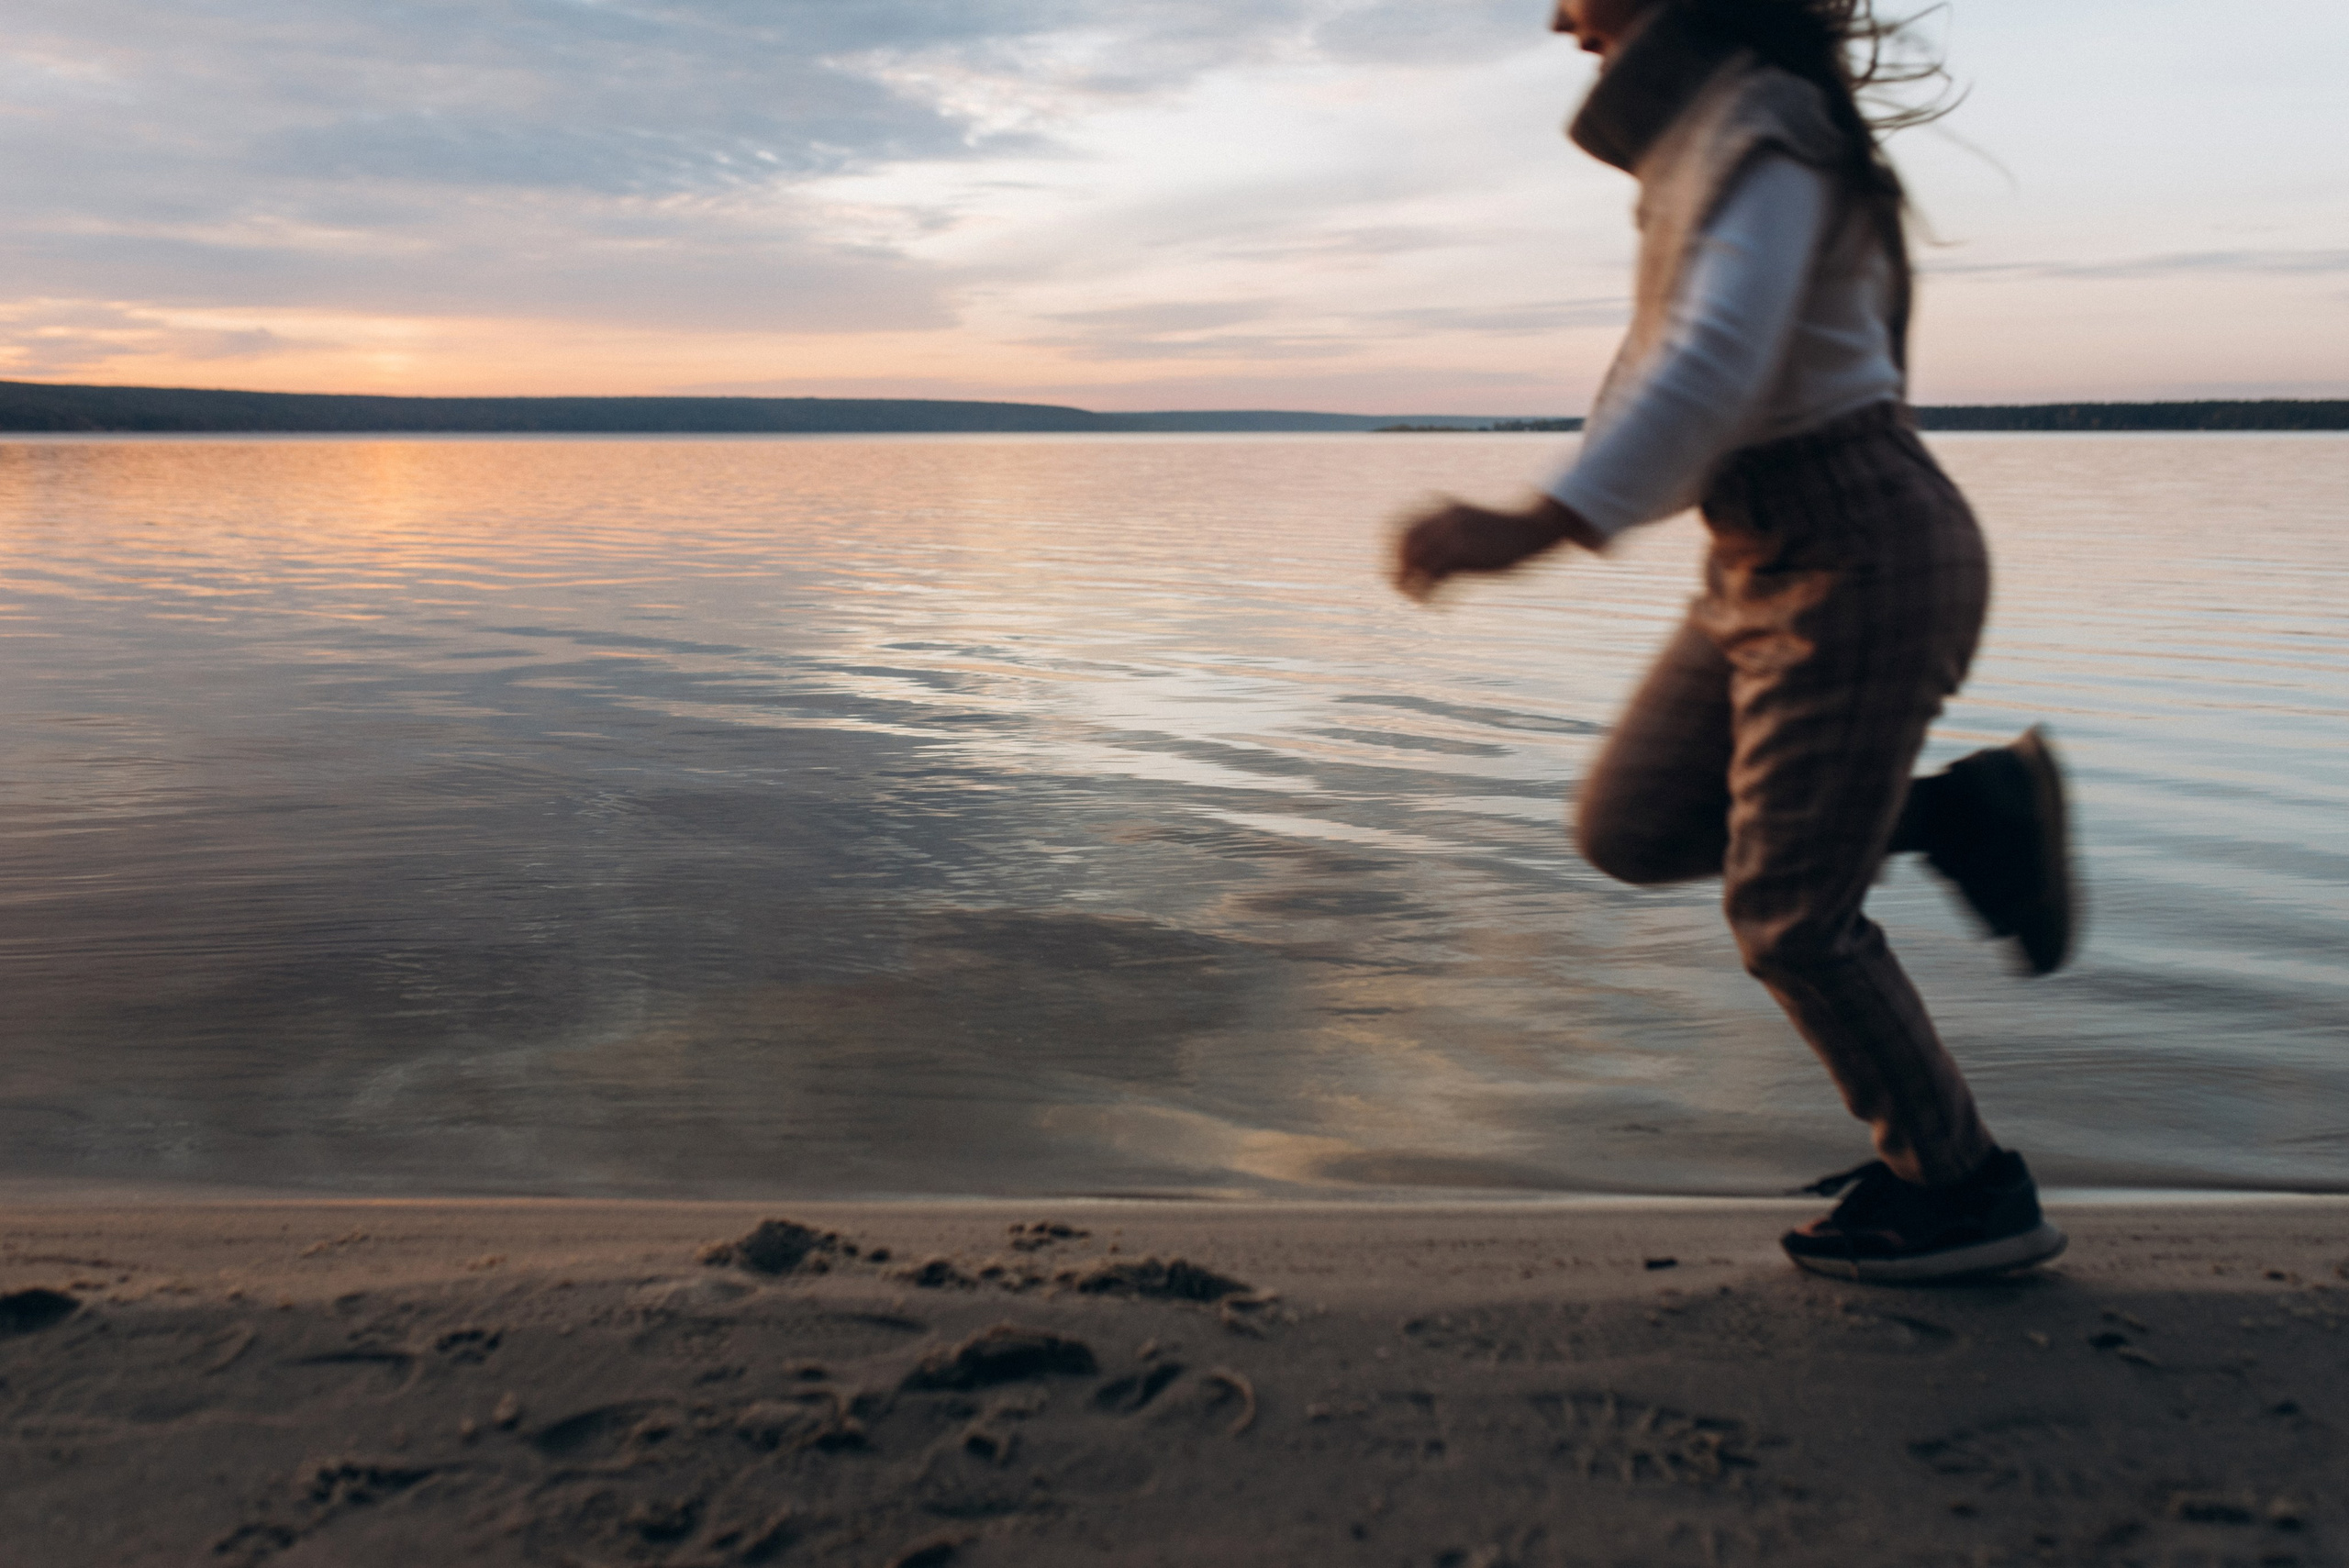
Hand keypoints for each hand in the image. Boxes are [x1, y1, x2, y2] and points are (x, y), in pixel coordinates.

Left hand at [1390, 494, 1600, 601]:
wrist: (1532, 526)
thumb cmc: (1497, 531)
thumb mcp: (1462, 524)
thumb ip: (1437, 535)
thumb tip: (1407, 563)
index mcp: (1438, 507)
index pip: (1393, 527)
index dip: (1388, 551)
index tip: (1392, 570)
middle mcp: (1442, 518)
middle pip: (1402, 548)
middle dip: (1396, 573)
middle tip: (1402, 591)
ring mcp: (1455, 535)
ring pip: (1417, 566)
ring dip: (1413, 589)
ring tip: (1420, 601)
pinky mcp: (1468, 555)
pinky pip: (1438, 580)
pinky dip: (1434, 598)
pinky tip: (1441, 608)